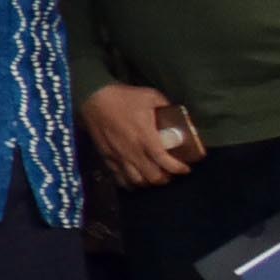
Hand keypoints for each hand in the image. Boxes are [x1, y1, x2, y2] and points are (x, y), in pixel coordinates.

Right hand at [81, 83, 201, 191]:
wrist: (93, 98)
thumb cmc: (123, 97)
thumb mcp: (151, 96)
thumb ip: (166, 107)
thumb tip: (178, 115)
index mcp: (146, 137)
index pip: (165, 162)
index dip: (178, 169)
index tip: (186, 169)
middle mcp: (133, 151)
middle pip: (152, 176)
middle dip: (165, 178)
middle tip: (170, 173)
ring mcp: (118, 156)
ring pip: (136, 181)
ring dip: (148, 182)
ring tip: (153, 176)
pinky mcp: (107, 157)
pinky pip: (118, 177)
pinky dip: (129, 182)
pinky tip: (135, 180)